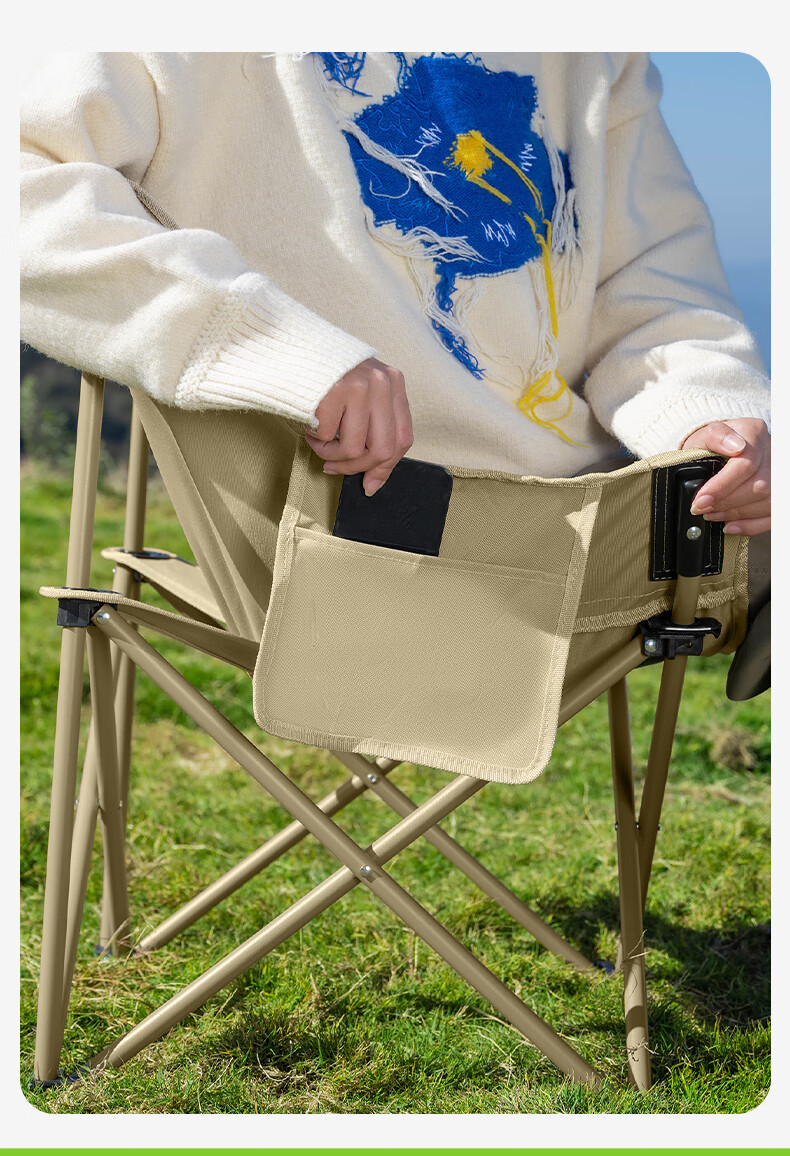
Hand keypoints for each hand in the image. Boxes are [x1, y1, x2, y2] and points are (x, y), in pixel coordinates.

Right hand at [303, 358, 413, 495]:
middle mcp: (382, 383)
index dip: (386, 467)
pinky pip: (329, 437)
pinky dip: (315, 439)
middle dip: (355, 467)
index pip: (402, 438)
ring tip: (317, 441)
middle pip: (383, 450)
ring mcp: (360, 386)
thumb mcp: (360, 391)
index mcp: (393, 383)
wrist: (292, 344)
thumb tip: (374, 481)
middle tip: (333, 467)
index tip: (370, 483)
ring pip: (354, 449)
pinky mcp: (336, 391)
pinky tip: (309, 424)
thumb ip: (372, 427)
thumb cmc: (325, 375)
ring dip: (330, 455)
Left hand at [681, 418, 769, 535]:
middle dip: (726, 503)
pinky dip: (750, 526)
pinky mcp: (777, 494)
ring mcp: (778, 474)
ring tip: (711, 515)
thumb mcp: (704, 435)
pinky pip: (772, 516)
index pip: (746, 464)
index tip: (700, 500)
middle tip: (701, 509)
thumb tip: (734, 446)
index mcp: (755, 434)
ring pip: (768, 502)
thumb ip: (715, 436)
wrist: (719, 449)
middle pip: (759, 486)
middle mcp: (772, 453)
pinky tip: (730, 526)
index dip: (721, 486)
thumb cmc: (711, 444)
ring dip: (736, 514)